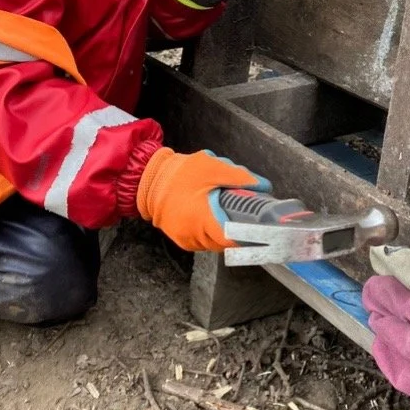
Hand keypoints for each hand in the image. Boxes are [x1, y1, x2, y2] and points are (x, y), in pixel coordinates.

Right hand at [134, 148, 265, 252]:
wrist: (146, 177)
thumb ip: (238, 176)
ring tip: (219, 209)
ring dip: (221, 230)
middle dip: (234, 227)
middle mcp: (194, 237)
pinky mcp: (181, 240)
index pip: (234, 239)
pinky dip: (208, 230)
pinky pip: (203, 240)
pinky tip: (206, 214)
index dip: (248, 231)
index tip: (258, 224)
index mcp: (202, 220)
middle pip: (226, 242)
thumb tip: (263, 187)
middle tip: (236, 210)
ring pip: (215, 243)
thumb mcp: (210, 166)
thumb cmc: (178, 173)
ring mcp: (186, 241)